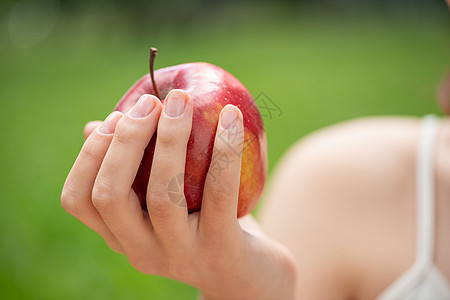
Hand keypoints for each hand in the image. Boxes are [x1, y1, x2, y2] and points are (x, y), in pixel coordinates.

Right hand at [61, 90, 295, 299]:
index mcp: (121, 237)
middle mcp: (142, 251)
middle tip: (151, 102)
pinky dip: (224, 148)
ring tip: (182, 101)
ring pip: (161, 194)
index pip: (79, 199)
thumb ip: (132, 169)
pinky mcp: (221, 249)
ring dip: (170, 139)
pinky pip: (219, 192)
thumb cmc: (202, 224)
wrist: (250, 275)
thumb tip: (96, 124)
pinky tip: (231, 115)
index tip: (117, 116)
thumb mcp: (163, 199)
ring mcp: (181, 255)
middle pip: (110, 195)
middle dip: (125, 140)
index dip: (90, 153)